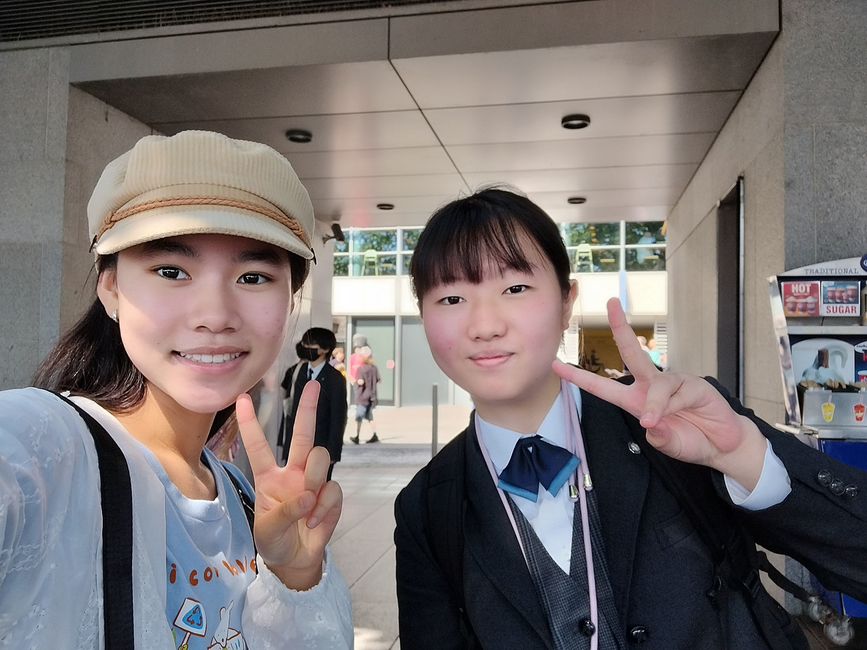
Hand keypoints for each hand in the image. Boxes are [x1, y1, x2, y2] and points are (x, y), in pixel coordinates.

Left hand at [236, 381, 342, 589]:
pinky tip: (313, 522)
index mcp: (268, 477)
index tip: (241, 399)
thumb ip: (283, 513)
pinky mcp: (330, 495)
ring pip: (320, 458)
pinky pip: (332, 489)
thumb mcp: (266, 530)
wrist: (295, 561)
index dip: (249, 423)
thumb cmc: (273, 541)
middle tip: (314, 386)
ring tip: (306, 505)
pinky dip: (323, 507)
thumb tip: (307, 496)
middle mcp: (292, 473)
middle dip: (308, 409)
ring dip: (314, 478)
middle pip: (302, 435)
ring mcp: (313, 482)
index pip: (258, 446)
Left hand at [553, 298, 766, 489]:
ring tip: (652, 421)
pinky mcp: (695, 384)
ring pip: (656, 384)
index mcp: (635, 400)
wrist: (723, 445)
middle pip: (633, 352)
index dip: (579, 377)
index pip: (603, 387)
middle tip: (611, 303)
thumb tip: (651, 422)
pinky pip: (678, 391)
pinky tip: (678, 414)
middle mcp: (651, 386)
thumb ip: (659, 436)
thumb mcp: (668, 444)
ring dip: (654, 403)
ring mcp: (674, 382)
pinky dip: (672, 405)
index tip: (555, 365)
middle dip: (621, 327)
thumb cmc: (690, 440)